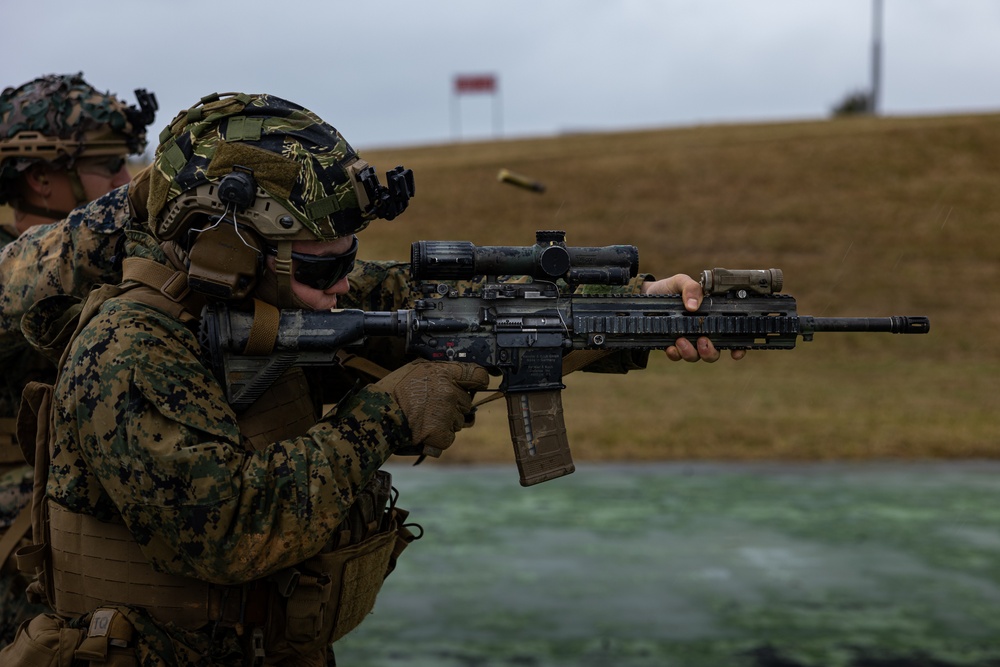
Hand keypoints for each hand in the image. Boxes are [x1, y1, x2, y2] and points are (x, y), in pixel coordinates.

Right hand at [374, 359, 489, 455]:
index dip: (479, 381)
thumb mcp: (415, 369)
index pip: (477, 374)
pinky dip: (438, 438)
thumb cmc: (392, 392)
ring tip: (424, 419)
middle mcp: (449, 392)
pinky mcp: (442, 434)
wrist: (376, 415)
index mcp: (444, 373)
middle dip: (454, 407)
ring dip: (446, 423)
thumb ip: (438, 372)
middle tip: (432, 407)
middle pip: (467, 403)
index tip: (477, 384)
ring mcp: (447, 414)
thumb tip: (453, 378)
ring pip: (459, 422)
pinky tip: (423, 431)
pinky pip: (449, 438)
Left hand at [641, 274, 746, 362]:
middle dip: (710, 352)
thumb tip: (693, 306)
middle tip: (702, 341)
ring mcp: (687, 341)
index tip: (735, 352)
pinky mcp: (671, 345)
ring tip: (680, 340)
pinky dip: (675, 354)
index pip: (730, 336)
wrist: (646, 294)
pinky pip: (677, 357)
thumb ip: (690, 288)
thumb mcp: (680, 281)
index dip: (737, 347)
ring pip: (696, 357)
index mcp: (711, 317)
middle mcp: (702, 332)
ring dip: (690, 353)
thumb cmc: (669, 288)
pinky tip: (670, 347)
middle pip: (714, 353)